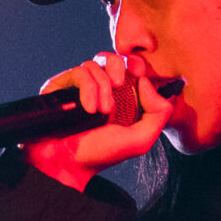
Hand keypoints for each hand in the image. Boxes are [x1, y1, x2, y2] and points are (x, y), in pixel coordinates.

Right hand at [23, 51, 171, 191]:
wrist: (67, 163)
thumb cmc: (101, 155)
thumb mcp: (141, 139)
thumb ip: (159, 112)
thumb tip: (145, 81)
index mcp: (121, 97)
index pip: (130, 66)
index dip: (136, 62)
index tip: (139, 73)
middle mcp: (100, 89)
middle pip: (113, 57)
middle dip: (119, 68)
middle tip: (118, 85)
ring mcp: (80, 87)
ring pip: (95, 64)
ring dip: (102, 87)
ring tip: (100, 111)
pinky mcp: (61, 86)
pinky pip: (79, 72)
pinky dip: (87, 89)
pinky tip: (87, 108)